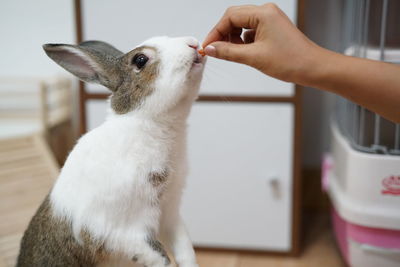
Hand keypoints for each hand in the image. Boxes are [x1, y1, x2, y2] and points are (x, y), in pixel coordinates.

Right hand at [202, 3, 322, 83]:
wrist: (313, 68)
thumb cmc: (291, 61)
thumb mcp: (253, 57)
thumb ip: (228, 52)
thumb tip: (210, 49)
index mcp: (263, 13)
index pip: (229, 17)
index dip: (215, 32)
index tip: (207, 46)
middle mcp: (266, 12)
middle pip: (234, 18)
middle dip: (223, 35)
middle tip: (215, 50)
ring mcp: (270, 20)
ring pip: (242, 25)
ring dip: (233, 39)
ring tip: (233, 53)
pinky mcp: (272, 29)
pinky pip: (251, 31)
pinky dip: (244, 42)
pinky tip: (246, 53)